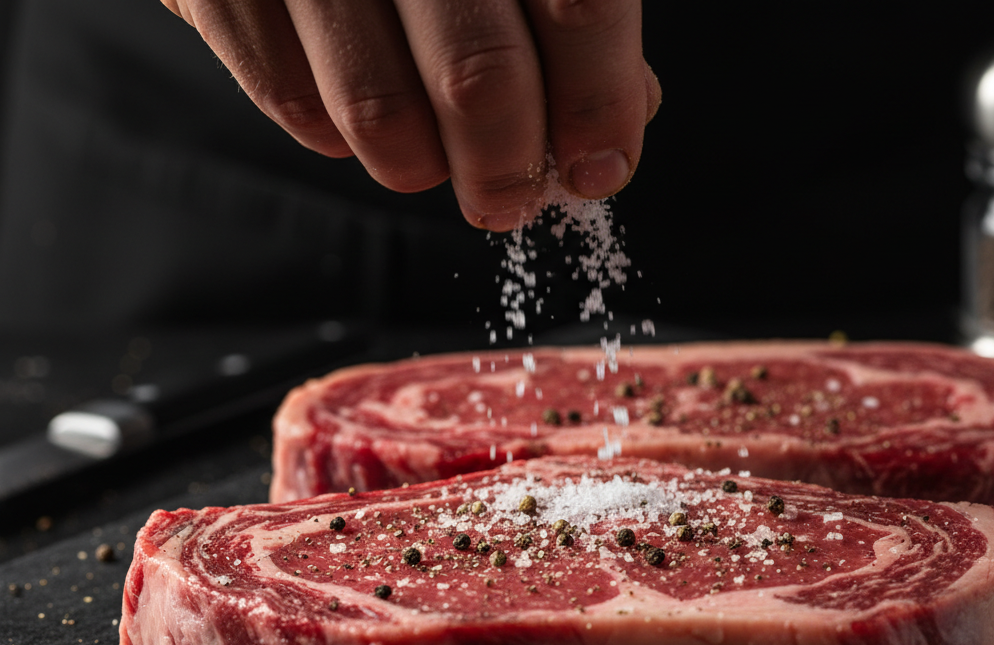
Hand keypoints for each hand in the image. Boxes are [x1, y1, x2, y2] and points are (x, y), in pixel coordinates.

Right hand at [159, 1, 660, 229]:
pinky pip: (291, 100)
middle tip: (509, 198)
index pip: (579, 2)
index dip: (598, 104)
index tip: (599, 167)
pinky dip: (335, 135)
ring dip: (421, 166)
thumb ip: (571, 7)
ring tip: (431, 159)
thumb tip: (624, 111)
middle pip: (478, 76)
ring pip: (379, 111)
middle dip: (507, 167)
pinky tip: (355, 114)